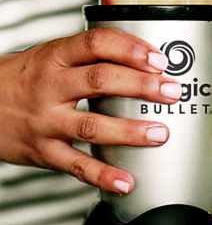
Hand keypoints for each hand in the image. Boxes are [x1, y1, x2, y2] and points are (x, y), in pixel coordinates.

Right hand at [0, 29, 182, 193]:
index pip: (96, 44)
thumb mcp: (54, 55)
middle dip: (141, 86)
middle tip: (171, 92)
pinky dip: (102, 175)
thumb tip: (149, 58)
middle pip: (100, 81)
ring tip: (160, 133)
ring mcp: (45, 120)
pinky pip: (75, 165)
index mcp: (56, 56)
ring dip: (129, 131)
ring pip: (91, 125)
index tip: (158, 59)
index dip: (130, 49)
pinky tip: (126, 180)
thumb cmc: (27, 77)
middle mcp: (50, 86)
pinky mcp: (42, 151)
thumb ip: (94, 55)